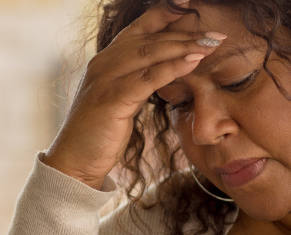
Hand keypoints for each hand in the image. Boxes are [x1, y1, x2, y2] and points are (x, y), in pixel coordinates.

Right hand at [44, 0, 224, 188]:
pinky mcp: (111, 100)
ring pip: (150, 53)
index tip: (190, 4)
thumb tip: (168, 71)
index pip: (140, 27)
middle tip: (216, 34)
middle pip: (150, 39)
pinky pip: (147, 79)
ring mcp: (105, 80)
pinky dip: (172, 68)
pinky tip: (193, 62)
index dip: (165, 13)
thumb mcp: (122, 99)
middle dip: (185, 34)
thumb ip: (139, 81)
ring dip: (184, 47)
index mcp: (106, 59)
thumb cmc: (100, 133)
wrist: (74, 162)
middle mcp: (103, 63)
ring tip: (211, 44)